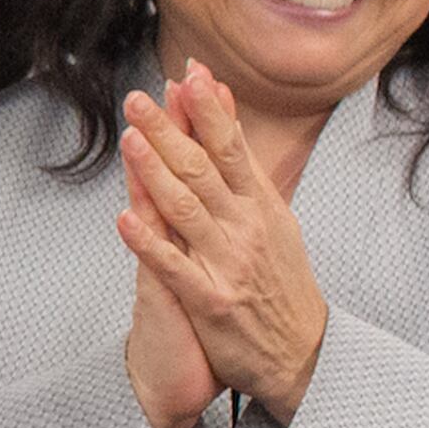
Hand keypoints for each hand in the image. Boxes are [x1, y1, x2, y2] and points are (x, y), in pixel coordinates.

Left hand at [117, 60, 327, 425]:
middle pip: (204, 171)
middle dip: (170, 131)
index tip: (189, 74)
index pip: (232, 147)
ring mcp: (228, 264)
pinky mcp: (210, 301)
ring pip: (186, 210)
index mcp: (261, 206)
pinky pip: (174, 267)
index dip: (209, 110)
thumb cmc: (282, 281)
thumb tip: (227, 110)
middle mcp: (246, 228)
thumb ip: (245, 165)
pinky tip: (124, 219)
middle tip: (139, 99)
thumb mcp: (275, 217)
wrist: (303, 353)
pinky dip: (149, 242)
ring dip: (155, 173)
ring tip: (130, 141)